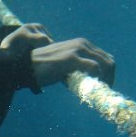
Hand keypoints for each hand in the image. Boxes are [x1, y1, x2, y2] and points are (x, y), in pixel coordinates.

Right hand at [0, 24, 115, 88]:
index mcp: (82, 44)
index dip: (108, 73)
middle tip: (103, 92)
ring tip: (98, 92)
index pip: (105, 57)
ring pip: (105, 64)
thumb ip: (76, 67)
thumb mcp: (64, 64)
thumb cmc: (43, 69)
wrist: (26, 67)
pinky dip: (96, 79)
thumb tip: (87, 81)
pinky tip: (90, 88)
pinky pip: (94, 68)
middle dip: (109, 78)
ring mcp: (77, 49)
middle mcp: (82, 43)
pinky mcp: (72, 58)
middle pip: (108, 61)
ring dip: (105, 80)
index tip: (103, 86)